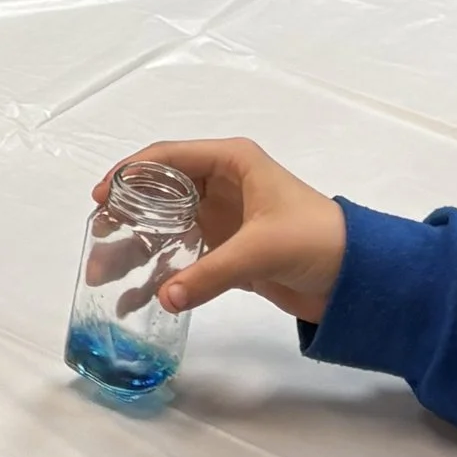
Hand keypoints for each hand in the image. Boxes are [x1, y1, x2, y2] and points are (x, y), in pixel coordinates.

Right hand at [98, 138, 348, 324]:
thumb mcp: (260, 250)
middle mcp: (222, 185)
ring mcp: (224, 219)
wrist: (361, 278)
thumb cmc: (317, 241)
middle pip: (160, 194)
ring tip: (103, 272)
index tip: (100, 197)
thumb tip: (163, 299)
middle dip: (126, 215)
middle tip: (95, 238)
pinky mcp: (229, 252)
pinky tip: (139, 294)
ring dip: (137, 247)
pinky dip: (162, 272)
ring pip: (167, 227)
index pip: (167, 157)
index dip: (129, 173)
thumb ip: (209, 274)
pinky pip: (185, 257)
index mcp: (231, 162)